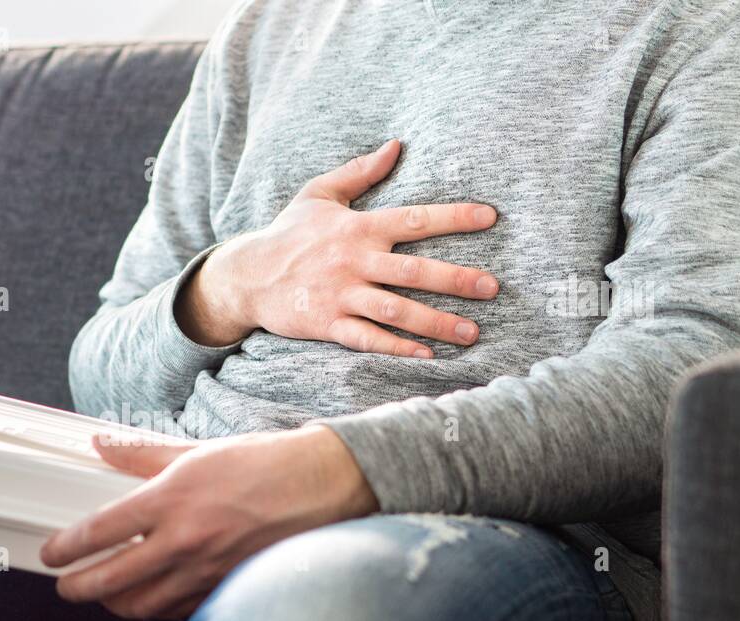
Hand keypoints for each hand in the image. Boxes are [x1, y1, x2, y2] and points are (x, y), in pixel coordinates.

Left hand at [40, 426, 376, 619]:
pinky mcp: (226, 589)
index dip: (66, 547)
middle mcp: (185, 540)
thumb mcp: (195, 450)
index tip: (51, 553)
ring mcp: (207, 571)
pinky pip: (177, 610)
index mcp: (172, 499)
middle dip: (78, 587)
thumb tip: (99, 445)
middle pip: (110, 581)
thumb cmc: (262, 464)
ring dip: (114, 603)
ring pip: (141, 604)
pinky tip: (151, 595)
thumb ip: (141, 453)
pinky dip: (156, 606)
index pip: (100, 531)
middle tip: (65, 585)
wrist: (324, 486)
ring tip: (104, 592)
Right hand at [176, 139, 499, 356]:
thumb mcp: (318, 194)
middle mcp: (353, 261)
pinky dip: (396, 347)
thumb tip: (396, 145)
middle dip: (455, 279)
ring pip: (395, 310)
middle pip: (412, 271)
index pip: (413, 219)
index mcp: (357, 227)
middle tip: (493, 288)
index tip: (491, 217)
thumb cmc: (287, 234)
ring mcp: (340, 295)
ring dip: (435, 321)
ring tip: (472, 332)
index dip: (453, 217)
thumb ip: (359, 172)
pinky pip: (366, 339)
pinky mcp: (326, 324)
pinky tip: (426, 354)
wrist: (246, 276)